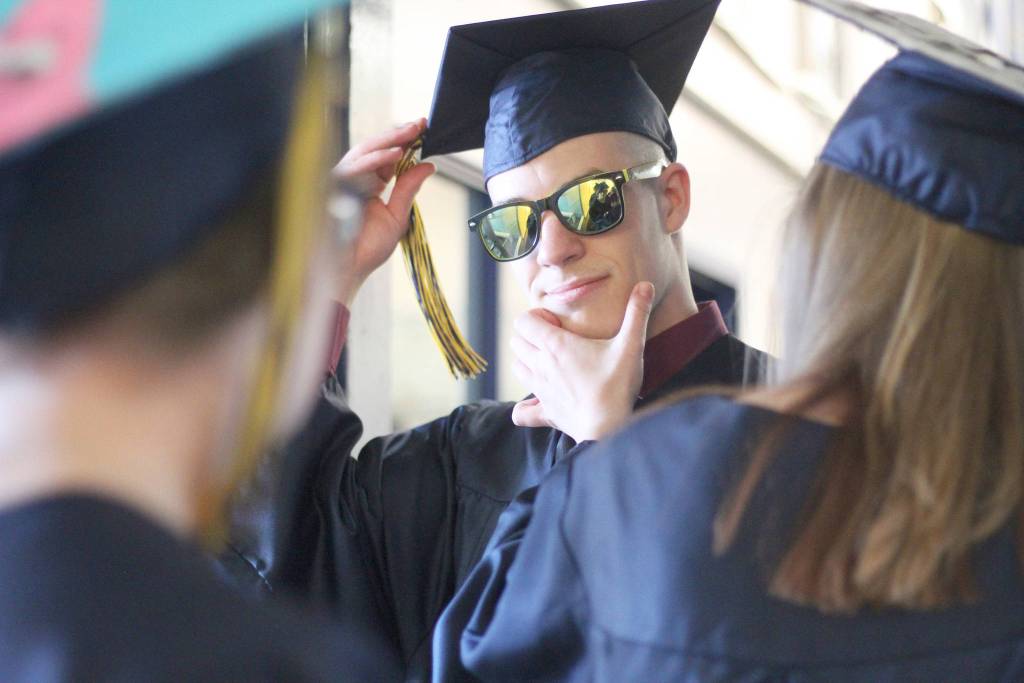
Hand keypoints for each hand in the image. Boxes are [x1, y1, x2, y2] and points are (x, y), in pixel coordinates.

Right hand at [332, 119, 434, 304]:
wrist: (347, 270)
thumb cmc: (365, 250)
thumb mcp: (396, 216)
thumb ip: (408, 189)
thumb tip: (429, 166)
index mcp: (368, 185)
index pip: (386, 157)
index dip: (404, 142)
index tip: (423, 129)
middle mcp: (353, 179)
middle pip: (375, 149)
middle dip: (399, 134)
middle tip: (421, 124)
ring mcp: (341, 181)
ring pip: (364, 152)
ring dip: (389, 141)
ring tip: (412, 132)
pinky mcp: (332, 187)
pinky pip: (354, 167)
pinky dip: (375, 160)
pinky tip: (396, 154)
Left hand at [510, 282, 654, 441]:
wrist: (610, 428)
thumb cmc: (618, 385)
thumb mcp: (631, 346)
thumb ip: (636, 314)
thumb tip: (645, 284)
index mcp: (556, 346)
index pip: (524, 321)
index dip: (537, 316)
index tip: (557, 322)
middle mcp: (541, 366)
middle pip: (516, 342)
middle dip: (530, 335)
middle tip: (556, 339)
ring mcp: (540, 390)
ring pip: (517, 367)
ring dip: (527, 361)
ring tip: (550, 363)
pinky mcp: (546, 413)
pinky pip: (522, 413)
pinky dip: (525, 408)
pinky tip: (540, 402)